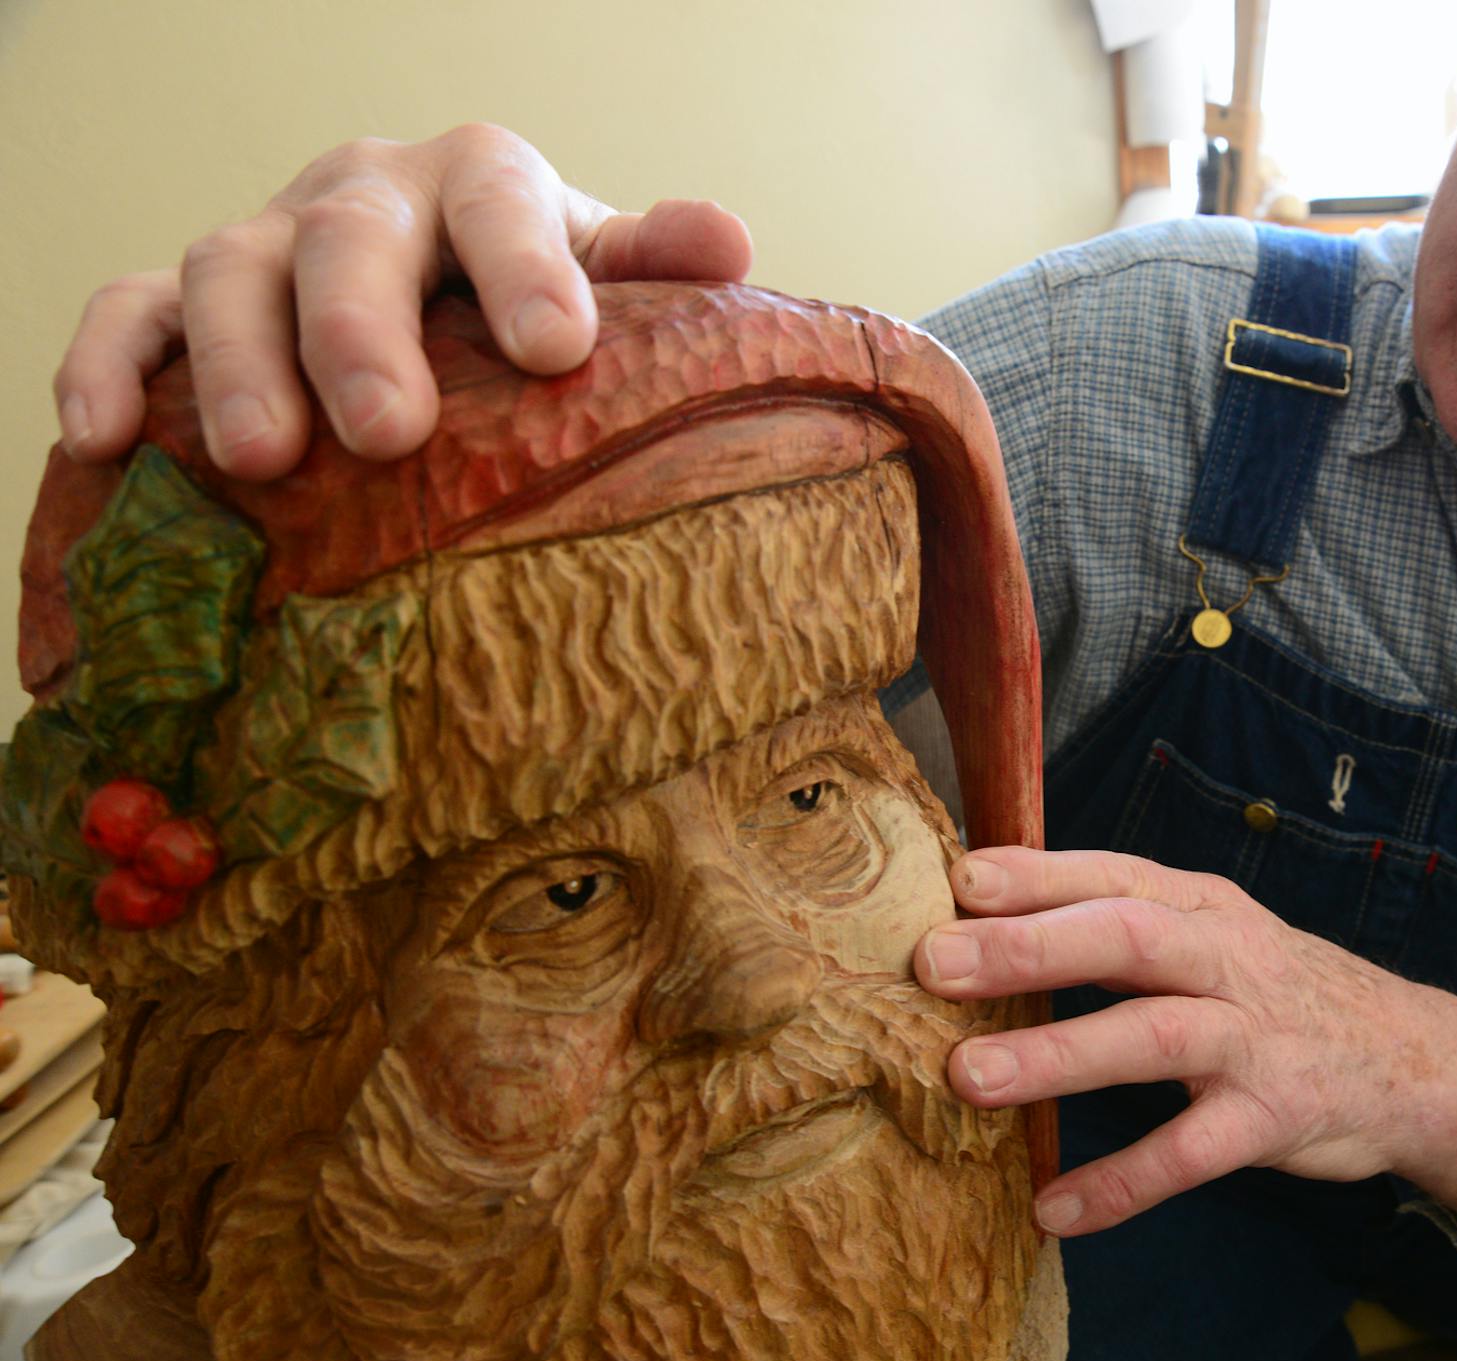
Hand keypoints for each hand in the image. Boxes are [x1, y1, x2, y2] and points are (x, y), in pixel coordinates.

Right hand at [52, 123, 754, 479]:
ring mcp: (265, 242)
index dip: (524, 267)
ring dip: (237, 363)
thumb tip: (729, 241)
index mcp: (478, 181)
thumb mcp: (603, 284)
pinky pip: (127, 310)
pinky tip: (101, 437)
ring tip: (262, 458)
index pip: (498, 200)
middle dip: (361, 332)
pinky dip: (106, 362)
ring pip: (227, 271)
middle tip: (387, 429)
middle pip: (349, 240)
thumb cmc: (532, 308)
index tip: (556, 350)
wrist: (445, 306)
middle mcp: (364, 196)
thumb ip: (653, 268)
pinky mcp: (184, 299)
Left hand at [913, 847, 1456, 1237]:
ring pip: (1153, 1038)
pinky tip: (1055, 1210)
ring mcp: (1253, 1040)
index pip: (1113, 875)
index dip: (1036, 875)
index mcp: (1201, 906)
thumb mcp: (1213, 933)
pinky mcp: (1272, 1118)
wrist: (1414, 1059)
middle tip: (936, 963)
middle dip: (1030, 948)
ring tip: (969, 1076)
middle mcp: (1226, 959)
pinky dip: (1121, 1182)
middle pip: (1127, 937)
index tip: (956, 879)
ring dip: (1059, 1055)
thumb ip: (1120, 922)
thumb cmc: (1277, 990)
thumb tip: (984, 915)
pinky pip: (1189, 1154)